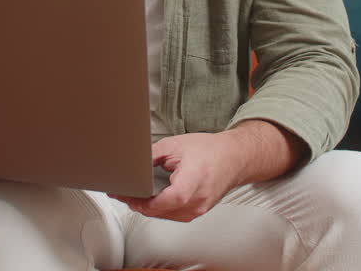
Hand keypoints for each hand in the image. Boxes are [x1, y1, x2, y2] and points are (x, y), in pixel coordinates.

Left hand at [109, 132, 240, 221]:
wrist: (234, 157)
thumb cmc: (211, 151)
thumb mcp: (174, 145)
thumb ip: (151, 156)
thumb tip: (134, 165)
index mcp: (190, 185)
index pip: (161, 203)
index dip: (141, 202)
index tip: (127, 195)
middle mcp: (196, 202)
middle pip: (160, 211)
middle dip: (140, 203)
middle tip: (126, 192)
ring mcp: (198, 210)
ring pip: (165, 215)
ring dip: (150, 206)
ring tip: (138, 193)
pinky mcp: (198, 211)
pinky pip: (174, 213)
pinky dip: (162, 207)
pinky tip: (155, 197)